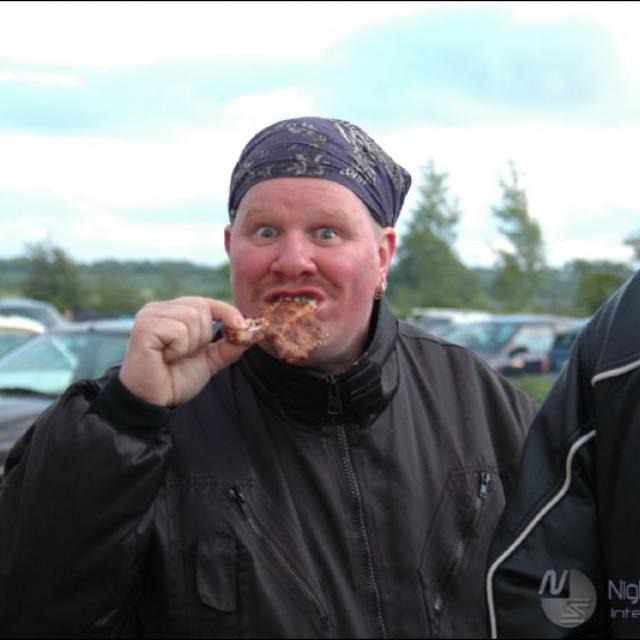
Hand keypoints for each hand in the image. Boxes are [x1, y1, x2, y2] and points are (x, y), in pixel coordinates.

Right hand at [119, 297, 248, 406]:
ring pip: (192, 317)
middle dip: (203, 336)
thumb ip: (228, 346)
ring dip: (190, 344)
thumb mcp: (209, 360)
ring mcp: (149, 316)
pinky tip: (164, 358)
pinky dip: (179, 349)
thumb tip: (250, 333)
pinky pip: (178, 330)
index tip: (241, 326)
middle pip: (201, 307)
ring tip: (173, 357)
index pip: (206, 302)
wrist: (154, 402)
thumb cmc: (175, 379)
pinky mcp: (144, 328)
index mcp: (172, 312)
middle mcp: (158, 309)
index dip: (226, 312)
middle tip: (185, 354)